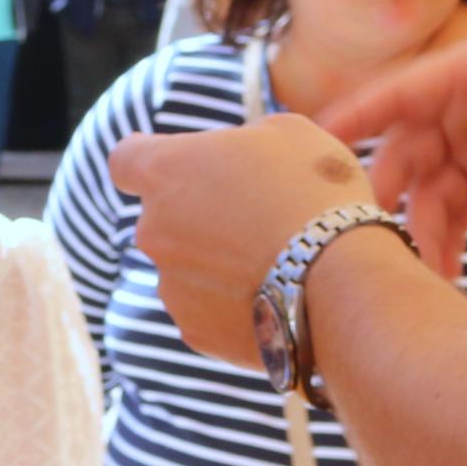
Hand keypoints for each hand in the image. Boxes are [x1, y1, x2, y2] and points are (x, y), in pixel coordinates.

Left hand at [108, 115, 377, 369]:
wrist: (340, 284)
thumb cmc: (314, 194)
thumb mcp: (287, 132)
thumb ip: (244, 139)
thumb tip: (239, 156)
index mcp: (165, 172)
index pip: (125, 159)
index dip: (147, 157)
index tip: (175, 162)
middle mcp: (153, 231)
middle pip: (163, 217)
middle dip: (197, 214)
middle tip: (255, 214)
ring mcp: (170, 287)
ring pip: (186, 266)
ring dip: (217, 261)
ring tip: (276, 261)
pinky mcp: (195, 332)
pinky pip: (208, 309)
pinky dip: (233, 303)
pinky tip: (276, 296)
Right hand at [320, 19, 466, 273]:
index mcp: (465, 74)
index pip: (400, 94)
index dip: (356, 117)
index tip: (314, 142)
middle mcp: (454, 113)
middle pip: (402, 155)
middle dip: (380, 194)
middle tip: (366, 234)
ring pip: (424, 196)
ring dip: (416, 232)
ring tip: (421, 273)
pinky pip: (455, 219)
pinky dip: (446, 246)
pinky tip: (446, 277)